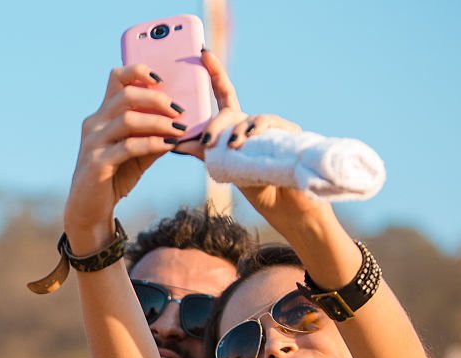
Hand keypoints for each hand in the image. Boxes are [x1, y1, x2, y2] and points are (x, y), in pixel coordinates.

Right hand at [63, 65, 185, 246]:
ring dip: (158, 122)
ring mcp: (93, 143)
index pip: (116, 78)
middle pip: (125, 95)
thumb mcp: (138, 153)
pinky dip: (152, 144)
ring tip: (179, 129)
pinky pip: (128, 147)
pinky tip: (169, 146)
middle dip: (156, 99)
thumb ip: (154, 136)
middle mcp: (94, 124)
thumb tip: (183, 123)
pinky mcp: (97, 163)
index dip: (138, 71)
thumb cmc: (114, 176)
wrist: (88, 209)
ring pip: (127, 120)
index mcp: (102, 115)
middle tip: (179, 109)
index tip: (161, 78)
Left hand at [179, 50, 331, 227]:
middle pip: (229, 110)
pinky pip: (268, 124)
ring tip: (230, 147)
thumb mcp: (222, 166)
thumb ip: (201, 152)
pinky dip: (255, 130)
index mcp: (236, 124)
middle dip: (215, 125)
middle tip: (205, 143)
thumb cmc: (254, 184)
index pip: (223, 94)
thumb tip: (173, 143)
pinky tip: (248, 139)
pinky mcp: (287, 133)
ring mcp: (270, 126)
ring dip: (235, 133)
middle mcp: (252, 121)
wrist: (283, 202)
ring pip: (247, 120)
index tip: (203, 52)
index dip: (214, 72)